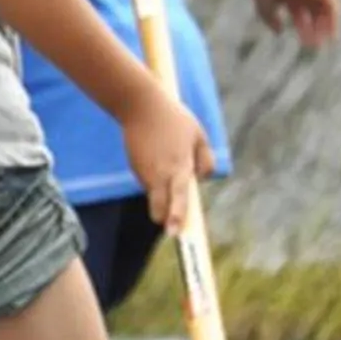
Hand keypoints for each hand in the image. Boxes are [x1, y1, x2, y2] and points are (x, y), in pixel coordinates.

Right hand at [123, 93, 215, 231]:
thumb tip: (200, 179)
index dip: (177, 216)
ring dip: (162, 192)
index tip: (174, 233)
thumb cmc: (174, 119)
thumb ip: (205, 160)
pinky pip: (148, 180)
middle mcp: (159, 173)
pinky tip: (157, 156)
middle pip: (159, 207)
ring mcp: (144, 171)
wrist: (139, 106)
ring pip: (154, 193)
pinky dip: (155, 177)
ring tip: (168, 162)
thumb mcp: (199, 136)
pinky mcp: (135, 166)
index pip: (178, 197)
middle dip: (165, 218)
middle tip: (172, 228)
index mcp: (178, 166)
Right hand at [254, 0, 340, 48]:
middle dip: (313, 29)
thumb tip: (279, 32)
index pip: (299, 13)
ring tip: (325, 42)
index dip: (302, 27)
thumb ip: (271, 20)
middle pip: (312, 13)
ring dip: (325, 26)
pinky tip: (331, 31)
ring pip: (323, 10)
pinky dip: (333, 19)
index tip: (305, 41)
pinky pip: (332, 6)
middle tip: (314, 45)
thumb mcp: (264, 6)